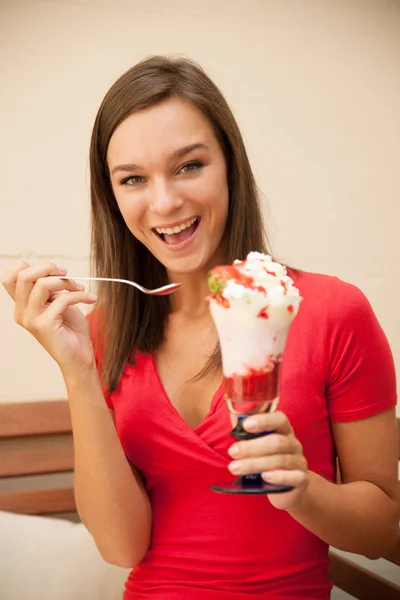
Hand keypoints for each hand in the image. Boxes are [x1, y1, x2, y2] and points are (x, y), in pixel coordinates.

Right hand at [1, 262, 97, 376]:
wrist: (80, 356)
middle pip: (23, 275)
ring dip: (67, 282)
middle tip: (67, 274)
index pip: (10, 277)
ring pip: (42, 284)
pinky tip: (89, 299)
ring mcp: (30, 319)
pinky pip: (62, 299)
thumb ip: (50, 289)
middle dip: (48, 268)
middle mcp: (21, 312)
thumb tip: (55, 270)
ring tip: (81, 289)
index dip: (31, 266)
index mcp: (22, 305)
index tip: (54, 271)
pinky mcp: (44, 325)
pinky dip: (79, 295)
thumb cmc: (71, 329)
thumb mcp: (58, 302)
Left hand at [227, 411, 308, 510]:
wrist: (290, 488)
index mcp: (284, 431)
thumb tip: (233, 418)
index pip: (279, 420)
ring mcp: (299, 462)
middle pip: (276, 442)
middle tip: (232, 452)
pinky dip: (279, 476)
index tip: (246, 425)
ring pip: (280, 460)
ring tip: (235, 468)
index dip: (264, 420)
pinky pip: (294, 477)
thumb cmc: (269, 460)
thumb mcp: (258, 445)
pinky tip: (264, 477)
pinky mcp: (302, 480)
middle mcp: (294, 444)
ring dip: (255, 464)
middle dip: (251, 447)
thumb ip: (246, 432)